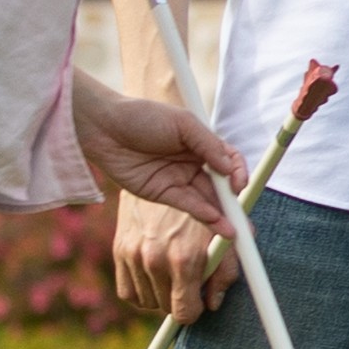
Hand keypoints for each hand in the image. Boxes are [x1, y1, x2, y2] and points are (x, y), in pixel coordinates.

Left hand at [78, 80, 248, 232]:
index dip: (238, 174)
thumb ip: (209, 145)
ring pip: (205, 200)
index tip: (241, 183)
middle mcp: (193, 163)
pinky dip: (202, 213)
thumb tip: (230, 169)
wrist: (104, 127)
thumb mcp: (184, 123)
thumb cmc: (143, 116)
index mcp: (202, 144)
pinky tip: (214, 220)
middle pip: (219, 186)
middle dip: (234, 204)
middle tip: (245, 221)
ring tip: (233, 232)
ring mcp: (178, 180)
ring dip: (220, 216)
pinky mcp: (161, 193)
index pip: (229, 162)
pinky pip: (186, 205)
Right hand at [113, 185, 232, 323]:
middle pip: (166, 308)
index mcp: (185, 258)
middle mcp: (156, 259)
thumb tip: (214, 303)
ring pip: (147, 301)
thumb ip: (226, 271)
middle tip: (190, 281)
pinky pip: (128, 290)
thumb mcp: (225, 234)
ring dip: (161, 292)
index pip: (184, 312)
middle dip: (180, 299)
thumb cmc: (206, 203)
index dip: (194, 311)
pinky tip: (155, 273)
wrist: (164, 171)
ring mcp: (134, 256)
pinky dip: (141, 288)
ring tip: (174, 271)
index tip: (198, 305)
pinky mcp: (119, 249)